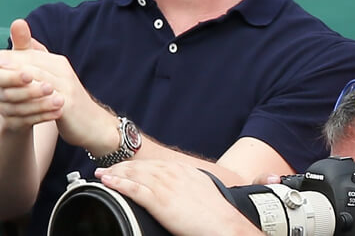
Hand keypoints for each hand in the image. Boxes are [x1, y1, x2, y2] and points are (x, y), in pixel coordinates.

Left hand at [0, 30, 115, 149]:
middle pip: (29, 64)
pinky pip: (42, 99)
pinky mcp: (66, 104)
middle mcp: (63, 71)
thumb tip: (21, 32)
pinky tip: (10, 105)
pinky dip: (25, 99)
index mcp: (58, 63)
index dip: (7, 56)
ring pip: (34, 79)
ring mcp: (66, 87)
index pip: (28, 54)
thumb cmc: (69, 101)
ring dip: (13, 81)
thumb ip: (38, 59)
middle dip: (7, 65)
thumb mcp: (55, 79)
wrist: (94, 124)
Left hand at [96, 161, 260, 235]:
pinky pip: (134, 189)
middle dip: (121, 166)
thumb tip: (180, 192)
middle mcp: (173, 174)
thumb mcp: (201, 190)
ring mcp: (166, 186)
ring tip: (102, 175)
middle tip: (105, 169)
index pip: (154, 164)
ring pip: (134, 175)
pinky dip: (119, 183)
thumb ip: (187, 186)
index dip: (136, 164)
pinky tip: (109, 182)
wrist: (221, 222)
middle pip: (141, 166)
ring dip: (115, 173)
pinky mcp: (160, 200)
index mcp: (182, 171)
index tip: (124, 166)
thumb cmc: (214, 212)